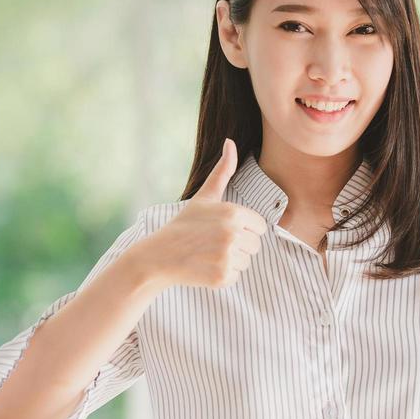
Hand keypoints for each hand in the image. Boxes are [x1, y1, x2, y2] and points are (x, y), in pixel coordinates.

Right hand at [143, 138, 268, 288]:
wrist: (159, 255)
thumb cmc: (184, 224)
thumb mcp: (205, 196)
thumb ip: (223, 171)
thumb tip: (230, 141)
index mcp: (234, 213)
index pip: (260, 226)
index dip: (242, 228)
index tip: (220, 229)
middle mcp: (233, 234)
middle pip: (256, 245)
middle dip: (238, 245)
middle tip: (213, 243)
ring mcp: (227, 257)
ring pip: (247, 261)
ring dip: (231, 260)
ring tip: (208, 254)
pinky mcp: (222, 276)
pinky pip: (237, 276)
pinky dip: (223, 275)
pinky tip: (205, 266)